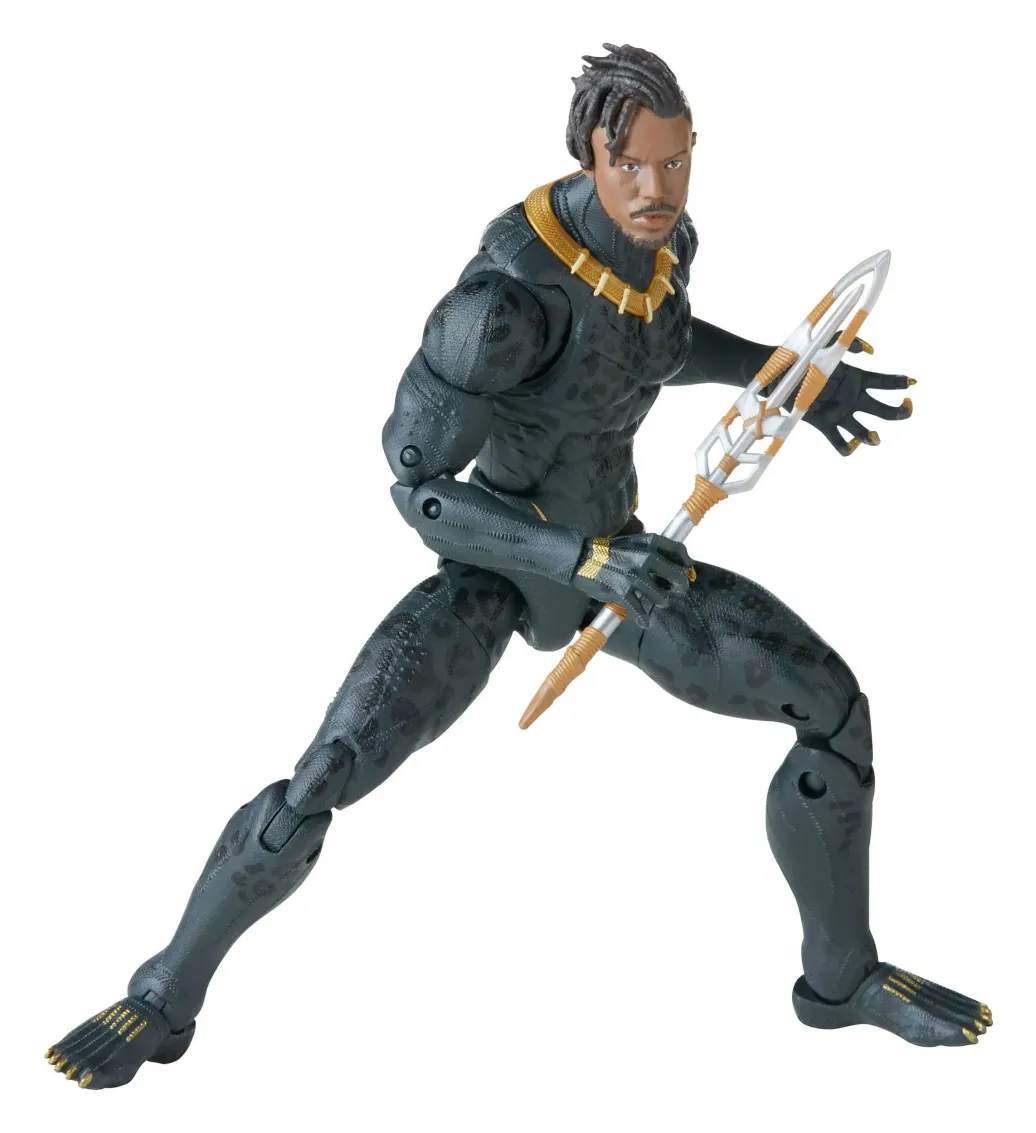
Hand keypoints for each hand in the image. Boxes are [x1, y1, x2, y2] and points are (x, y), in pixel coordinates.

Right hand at [569, 532, 692, 624]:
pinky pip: (640, 609)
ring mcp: (634, 575)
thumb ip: (651, 551)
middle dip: (680, 586)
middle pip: (677, 576)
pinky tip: (645, 621)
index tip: (688, 570)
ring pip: (662, 597)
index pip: (678, 550)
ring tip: (658, 602)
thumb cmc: (609, 552)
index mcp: (648, 542)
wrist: (582, 558)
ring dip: (662, 602)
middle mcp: (645, 557)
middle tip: (678, 590)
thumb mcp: (633, 543)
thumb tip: (673, 564)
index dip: (687, 563)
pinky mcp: (622, 590)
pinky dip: (643, 618)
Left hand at [803, 337, 914, 455]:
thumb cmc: (803, 357)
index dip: (900, 383)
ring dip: (874, 437)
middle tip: (906, 407)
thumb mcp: (826, 344)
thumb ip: (847, 340)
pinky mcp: (824, 425)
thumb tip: (870, 350)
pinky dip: (848, 448)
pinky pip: (840, 444)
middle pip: (884, 410)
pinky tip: (852, 442)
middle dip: (900, 412)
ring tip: (874, 436)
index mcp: (857, 380)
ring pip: (865, 431)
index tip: (911, 383)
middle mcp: (852, 399)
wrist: (780, 375)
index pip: (885, 383)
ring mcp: (840, 414)